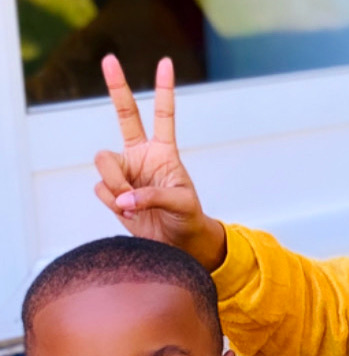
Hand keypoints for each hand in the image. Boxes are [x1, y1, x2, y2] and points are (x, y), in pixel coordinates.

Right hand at [94, 55, 225, 269]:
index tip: (165, 63)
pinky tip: (129, 212)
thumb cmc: (186, 218)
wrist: (177, 242)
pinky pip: (101, 190)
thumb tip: (122, 199)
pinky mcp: (112, 191)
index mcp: (164, 152)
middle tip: (109, 59)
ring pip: (104, 163)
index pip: (163, 116)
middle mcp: (141, 155)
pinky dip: (114, 202)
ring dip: (116, 184)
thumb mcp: (181, 205)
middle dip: (117, 87)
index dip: (164, 90)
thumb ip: (153, 197)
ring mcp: (124, 172)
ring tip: (133, 204)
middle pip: (124, 115)